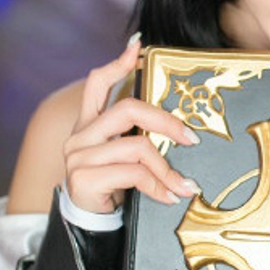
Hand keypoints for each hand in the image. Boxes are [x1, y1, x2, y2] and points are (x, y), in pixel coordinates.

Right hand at [63, 36, 199, 213]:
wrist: (90, 223)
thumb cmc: (113, 185)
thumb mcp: (123, 156)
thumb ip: (137, 135)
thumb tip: (178, 126)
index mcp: (90, 123)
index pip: (98, 83)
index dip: (118, 63)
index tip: (139, 45)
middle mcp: (81, 135)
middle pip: (128, 109)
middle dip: (165, 121)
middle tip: (190, 138)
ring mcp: (80, 156)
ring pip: (136, 146)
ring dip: (167, 168)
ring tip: (184, 184)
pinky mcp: (84, 178)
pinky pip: (133, 173)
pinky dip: (158, 186)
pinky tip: (169, 195)